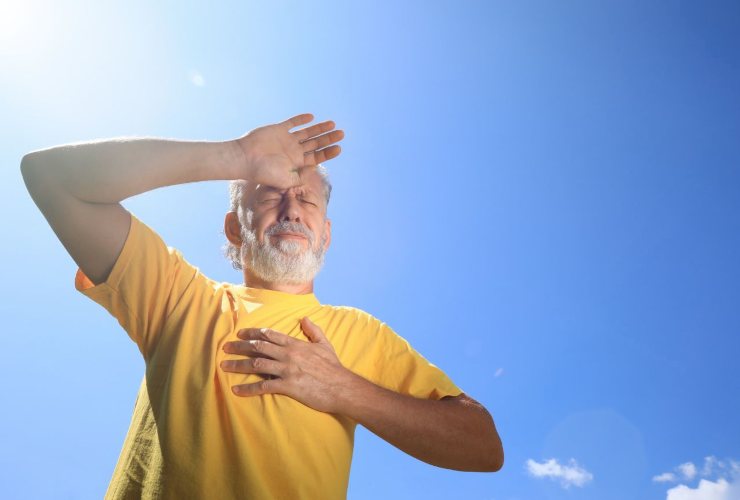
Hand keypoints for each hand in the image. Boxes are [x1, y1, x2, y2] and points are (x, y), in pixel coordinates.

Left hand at [220, 317, 350, 412]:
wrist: (341, 387)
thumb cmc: (333, 367)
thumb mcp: (324, 344)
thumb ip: (313, 330)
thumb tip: (304, 318)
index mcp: (295, 344)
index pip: (269, 335)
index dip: (253, 333)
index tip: (240, 334)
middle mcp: (288, 355)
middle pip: (258, 347)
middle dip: (239, 346)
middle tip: (225, 348)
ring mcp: (287, 370)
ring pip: (257, 364)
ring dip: (238, 365)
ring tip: (224, 366)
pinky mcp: (288, 386)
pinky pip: (263, 386)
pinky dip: (248, 388)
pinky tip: (237, 390)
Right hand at [233, 113, 343, 188]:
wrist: (245, 159)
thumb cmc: (264, 173)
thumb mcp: (286, 180)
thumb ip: (302, 177)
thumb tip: (315, 169)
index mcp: (297, 164)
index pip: (317, 157)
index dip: (328, 152)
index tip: (339, 148)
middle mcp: (293, 151)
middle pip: (315, 144)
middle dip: (328, 139)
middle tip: (342, 134)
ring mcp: (286, 140)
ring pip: (307, 133)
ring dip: (319, 129)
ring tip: (333, 125)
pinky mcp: (278, 130)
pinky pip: (292, 123)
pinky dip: (301, 120)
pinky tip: (311, 118)